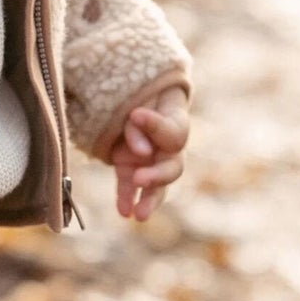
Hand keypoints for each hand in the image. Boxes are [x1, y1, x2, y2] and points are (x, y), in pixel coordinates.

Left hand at [108, 84, 188, 221]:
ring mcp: (149, 159)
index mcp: (175, 120)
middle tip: (140, 179)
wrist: (126, 89)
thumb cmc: (136, 85)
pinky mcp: (129, 167)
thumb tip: (140, 151)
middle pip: (173, 166)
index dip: (156, 125)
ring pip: (157, 186)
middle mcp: (166, 145)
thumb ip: (137, 120)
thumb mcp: (135, 93)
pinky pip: (130, 187)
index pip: (175, 130)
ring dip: (149, 199)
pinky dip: (127, 199)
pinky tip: (124, 212)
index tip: (135, 114)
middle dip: (157, 176)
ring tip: (139, 215)